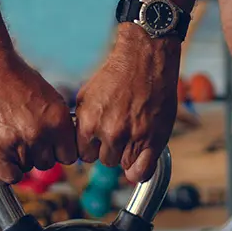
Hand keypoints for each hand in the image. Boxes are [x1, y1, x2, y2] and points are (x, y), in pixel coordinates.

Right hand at [0, 51, 76, 183]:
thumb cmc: (18, 81)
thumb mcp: (51, 100)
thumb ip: (60, 128)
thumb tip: (67, 152)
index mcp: (57, 121)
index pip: (69, 156)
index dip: (59, 150)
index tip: (52, 143)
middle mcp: (38, 134)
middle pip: (48, 163)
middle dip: (40, 152)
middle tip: (25, 133)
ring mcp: (15, 143)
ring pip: (28, 167)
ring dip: (22, 157)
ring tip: (12, 134)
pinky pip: (10, 176)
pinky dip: (9, 168)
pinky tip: (5, 151)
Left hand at [76, 25, 180, 183]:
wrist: (145, 59)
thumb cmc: (117, 75)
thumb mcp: (87, 96)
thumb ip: (83, 121)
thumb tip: (79, 141)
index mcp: (89, 123)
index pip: (83, 154)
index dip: (92, 147)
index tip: (98, 140)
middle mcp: (109, 132)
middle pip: (103, 160)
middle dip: (109, 149)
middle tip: (118, 132)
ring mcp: (133, 137)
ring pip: (123, 164)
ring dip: (125, 154)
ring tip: (131, 135)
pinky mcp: (153, 138)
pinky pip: (142, 171)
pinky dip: (138, 171)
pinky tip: (138, 163)